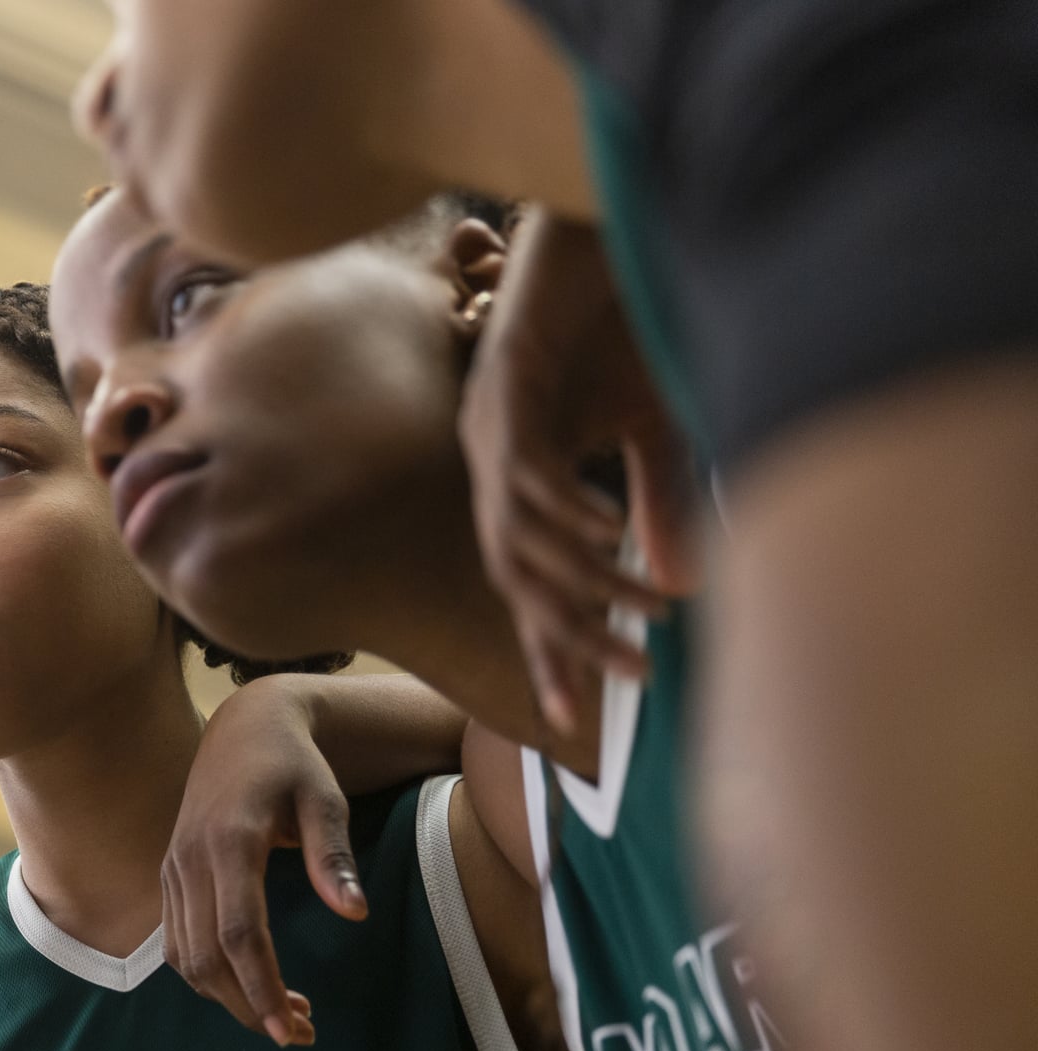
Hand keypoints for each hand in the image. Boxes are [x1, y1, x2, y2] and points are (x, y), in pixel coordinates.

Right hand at [163, 677, 371, 1045]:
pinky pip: (177, 942)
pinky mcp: (169, 876)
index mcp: (230, 841)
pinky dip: (209, 976)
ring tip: (283, 1015)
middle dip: (248, 1006)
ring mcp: (173, 868)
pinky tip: (250, 984)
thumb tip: (355, 914)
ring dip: (228, 997)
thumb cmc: (293, 765)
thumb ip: (332, 855)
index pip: (238, 932)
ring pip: (185, 958)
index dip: (262, 986)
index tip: (292, 1027)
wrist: (243, 729)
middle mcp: (191, 859)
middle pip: (206, 957)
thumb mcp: (325, 798)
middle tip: (299, 1034)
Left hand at [459, 208, 700, 733]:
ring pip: (522, 533)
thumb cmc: (617, 319)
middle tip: (627, 679)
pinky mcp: (502, 376)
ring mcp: (488, 421)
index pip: (527, 581)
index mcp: (517, 476)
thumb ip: (649, 498)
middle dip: (568, 636)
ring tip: (645, 612)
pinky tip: (604, 539)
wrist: (593, 221)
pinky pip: (524, 463)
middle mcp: (491, 460)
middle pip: (517, 577)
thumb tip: (676, 582)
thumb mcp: (645, 422)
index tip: (568, 716)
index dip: (547, 647)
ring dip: (586, 579)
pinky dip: (564, 505)